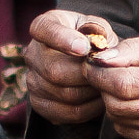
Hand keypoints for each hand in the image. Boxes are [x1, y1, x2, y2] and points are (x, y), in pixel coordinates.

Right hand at [24, 9, 105, 124]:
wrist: (83, 63)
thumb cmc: (92, 40)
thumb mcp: (98, 28)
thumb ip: (99, 32)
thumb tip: (96, 45)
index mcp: (44, 26)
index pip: (45, 30)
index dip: (63, 40)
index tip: (84, 48)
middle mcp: (32, 53)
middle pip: (55, 70)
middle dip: (86, 75)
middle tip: (107, 73)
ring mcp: (32, 80)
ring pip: (65, 94)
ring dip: (91, 92)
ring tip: (106, 85)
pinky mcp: (39, 103)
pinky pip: (69, 112)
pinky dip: (90, 109)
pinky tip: (99, 99)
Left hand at [86, 31, 138, 138]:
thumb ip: (131, 49)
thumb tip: (100, 61)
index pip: (124, 85)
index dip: (100, 75)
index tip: (93, 64)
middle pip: (118, 106)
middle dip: (104, 89)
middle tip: (107, 74)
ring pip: (120, 122)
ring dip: (112, 103)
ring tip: (123, 87)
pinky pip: (130, 132)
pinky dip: (124, 118)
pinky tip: (135, 102)